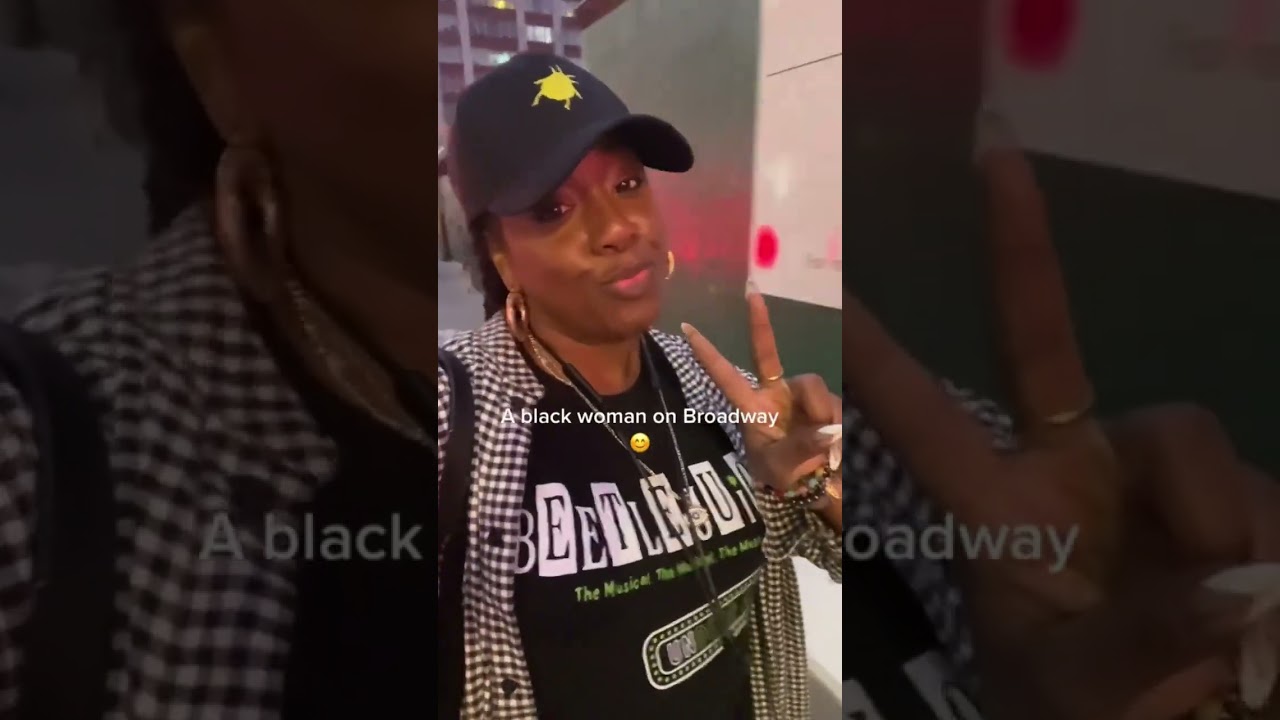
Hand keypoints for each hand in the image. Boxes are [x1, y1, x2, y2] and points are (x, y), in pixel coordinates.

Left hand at [680, 289, 839, 493]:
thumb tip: (826, 429)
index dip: (708, 353)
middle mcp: (775, 393)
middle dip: (759, 322)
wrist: (815, 487)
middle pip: (769, 355)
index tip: (686, 328)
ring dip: (821, 412)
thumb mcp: (784, 468)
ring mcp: (801, 395)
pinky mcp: (828, 403)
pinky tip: (835, 445)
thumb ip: (801, 448)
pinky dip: (836, 424)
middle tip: (751, 292)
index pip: (726, 376)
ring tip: (825, 447)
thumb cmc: (786, 478)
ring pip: (812, 385)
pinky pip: (834, 405)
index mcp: (753, 408)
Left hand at [841, 127, 1279, 717]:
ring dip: (1218, 529)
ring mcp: (1153, 474)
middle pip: (1049, 353)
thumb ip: (1143, 641)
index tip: (827, 278)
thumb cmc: (1087, 709)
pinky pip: (1261, 492)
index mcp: (1002, 509)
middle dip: (1015, 252)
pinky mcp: (1237, 494)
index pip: (923, 417)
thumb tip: (1234, 586)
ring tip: (1231, 622)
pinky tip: (1266, 604)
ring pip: (1188, 438)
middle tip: (995, 154)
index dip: (879, 353)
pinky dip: (1270, 552)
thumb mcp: (1086, 692)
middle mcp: (1071, 467)